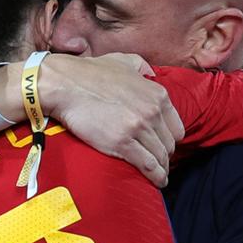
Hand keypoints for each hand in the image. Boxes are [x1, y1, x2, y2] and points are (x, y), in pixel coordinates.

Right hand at [39, 53, 183, 187]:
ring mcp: (138, 128)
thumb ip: (142, 66)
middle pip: (169, 144)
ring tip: (159, 177)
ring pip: (160, 157)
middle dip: (165, 155)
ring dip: (161, 169)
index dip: (170, 139)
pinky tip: (157, 182)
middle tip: (157, 162)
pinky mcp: (123, 144)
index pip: (176, 127)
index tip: (163, 146)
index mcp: (157, 94)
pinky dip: (156, 176)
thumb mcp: (123, 60)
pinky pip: (148, 165)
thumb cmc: (91, 72)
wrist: (66, 84)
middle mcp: (152, 112)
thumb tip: (150, 73)